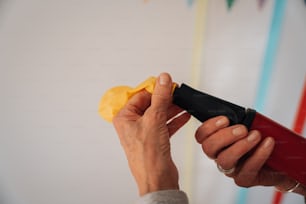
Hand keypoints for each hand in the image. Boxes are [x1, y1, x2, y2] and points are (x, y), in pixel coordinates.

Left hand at [113, 73, 190, 195]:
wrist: (156, 179)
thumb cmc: (147, 156)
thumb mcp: (154, 119)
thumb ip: (160, 97)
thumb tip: (163, 79)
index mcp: (125, 118)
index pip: (140, 96)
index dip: (155, 89)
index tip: (167, 83)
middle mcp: (133, 125)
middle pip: (150, 104)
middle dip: (165, 99)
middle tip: (177, 93)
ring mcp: (144, 133)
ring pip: (159, 114)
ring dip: (172, 109)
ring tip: (183, 103)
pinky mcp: (155, 140)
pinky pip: (165, 125)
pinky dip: (174, 120)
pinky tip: (184, 115)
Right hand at [195, 116, 305, 194]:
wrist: (281, 161)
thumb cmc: (261, 140)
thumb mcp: (249, 125)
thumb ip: (240, 120)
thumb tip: (241, 114)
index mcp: (217, 141)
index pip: (201, 136)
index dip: (208, 127)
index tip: (225, 119)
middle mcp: (219, 156)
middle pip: (208, 148)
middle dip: (224, 136)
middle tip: (242, 128)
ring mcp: (230, 169)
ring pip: (224, 160)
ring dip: (241, 146)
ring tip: (256, 135)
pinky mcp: (244, 179)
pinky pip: (247, 169)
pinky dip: (259, 154)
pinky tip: (268, 143)